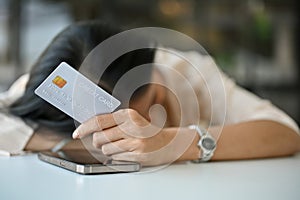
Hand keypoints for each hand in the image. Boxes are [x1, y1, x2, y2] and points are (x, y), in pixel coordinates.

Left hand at [72, 109, 197, 165]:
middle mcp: (132, 126)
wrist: (168, 143)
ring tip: (122, 146)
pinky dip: (117, 157)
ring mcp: (136, 141)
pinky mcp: (138, 154)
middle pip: (100, 137)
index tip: (76, 133)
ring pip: (106, 149)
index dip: (84, 128)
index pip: (99, 121)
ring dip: (109, 150)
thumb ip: (112, 123)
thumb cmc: (146, 132)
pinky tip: (128, 152)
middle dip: (98, 142)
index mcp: (128, 114)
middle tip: (105, 141)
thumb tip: (88, 128)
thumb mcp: (130, 122)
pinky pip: (115, 158)